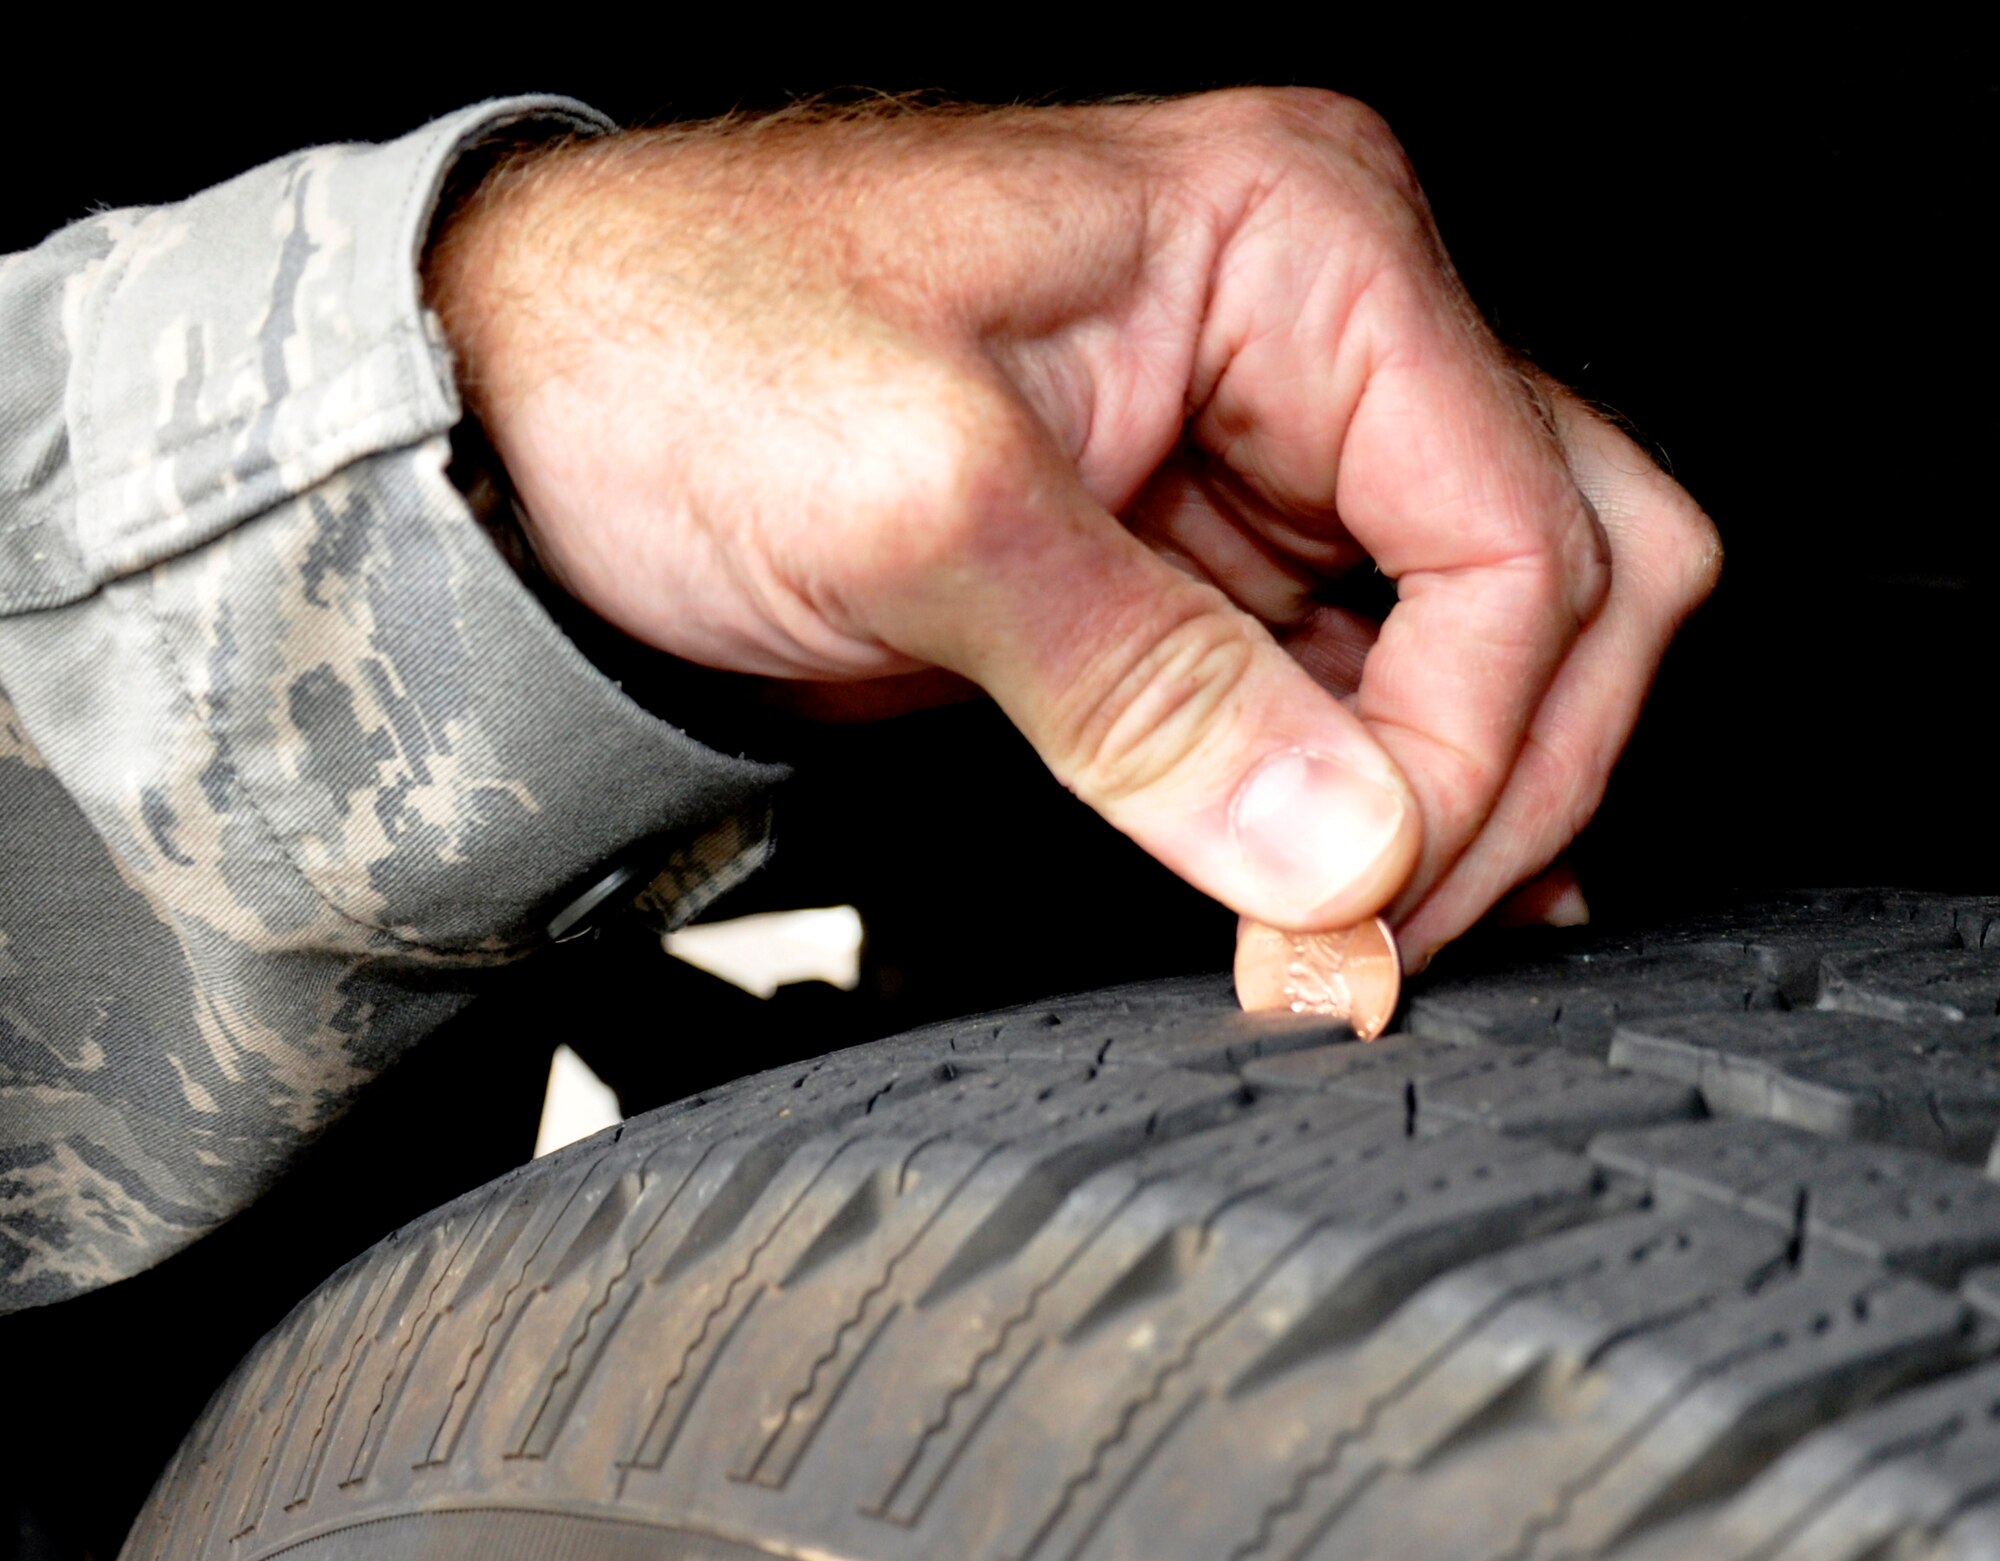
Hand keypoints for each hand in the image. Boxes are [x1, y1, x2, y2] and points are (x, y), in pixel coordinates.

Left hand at [425, 91, 1718, 967]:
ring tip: (1345, 945)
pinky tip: (1360, 894)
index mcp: (1295, 240)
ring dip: (1448, 800)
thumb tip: (1350, 850)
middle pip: (1572, 565)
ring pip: (1486, 641)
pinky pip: (1366, 682)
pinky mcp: (1196, 555)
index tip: (1361, 892)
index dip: (1474, 741)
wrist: (531, 410)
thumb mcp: (906, 501)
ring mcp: (1264, 446)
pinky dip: (1377, 793)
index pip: (1519, 526)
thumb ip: (1142, 680)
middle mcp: (1314, 325)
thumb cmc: (672, 359)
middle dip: (1512, 766)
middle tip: (1384, 929)